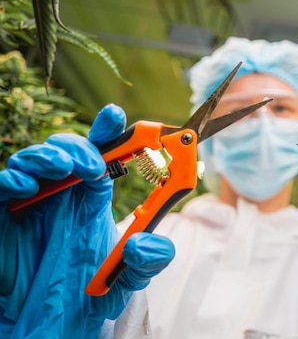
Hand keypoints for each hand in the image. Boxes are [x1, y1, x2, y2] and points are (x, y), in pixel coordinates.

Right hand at [0, 104, 174, 337]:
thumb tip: (146, 243)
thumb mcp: (129, 281)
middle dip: (79, 146)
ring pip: (32, 160)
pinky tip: (25, 186)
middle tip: (94, 164)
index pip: (102, 154)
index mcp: (93, 196)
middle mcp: (62, 194)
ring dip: (47, 156)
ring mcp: (31, 203)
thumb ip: (147, 261)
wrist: (52, 327)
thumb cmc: (89, 296)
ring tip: (63, 167)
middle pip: (66, 149)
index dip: (107, 131)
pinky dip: (9, 180)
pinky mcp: (2, 218)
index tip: (116, 115)